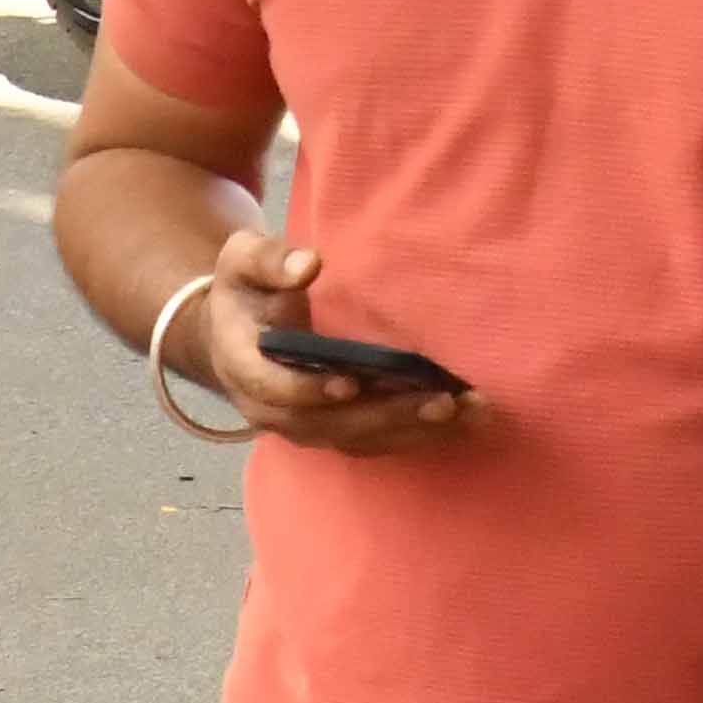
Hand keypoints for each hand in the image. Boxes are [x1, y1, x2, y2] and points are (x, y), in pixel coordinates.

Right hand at [162, 228, 477, 460]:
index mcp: (242, 366)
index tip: (351, 382)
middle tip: (441, 402)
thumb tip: (308, 265)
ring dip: (412, 431)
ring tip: (466, 411)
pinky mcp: (332, 430)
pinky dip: (418, 433)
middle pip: (326, 426)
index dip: (309, 389)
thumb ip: (270, 261)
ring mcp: (303, 426)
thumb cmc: (245, 289)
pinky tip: (463, 419)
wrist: (235, 332)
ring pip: (355, 440)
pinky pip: (374, 442)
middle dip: (384, 417)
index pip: (272, 388)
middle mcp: (270, 409)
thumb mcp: (242, 261)